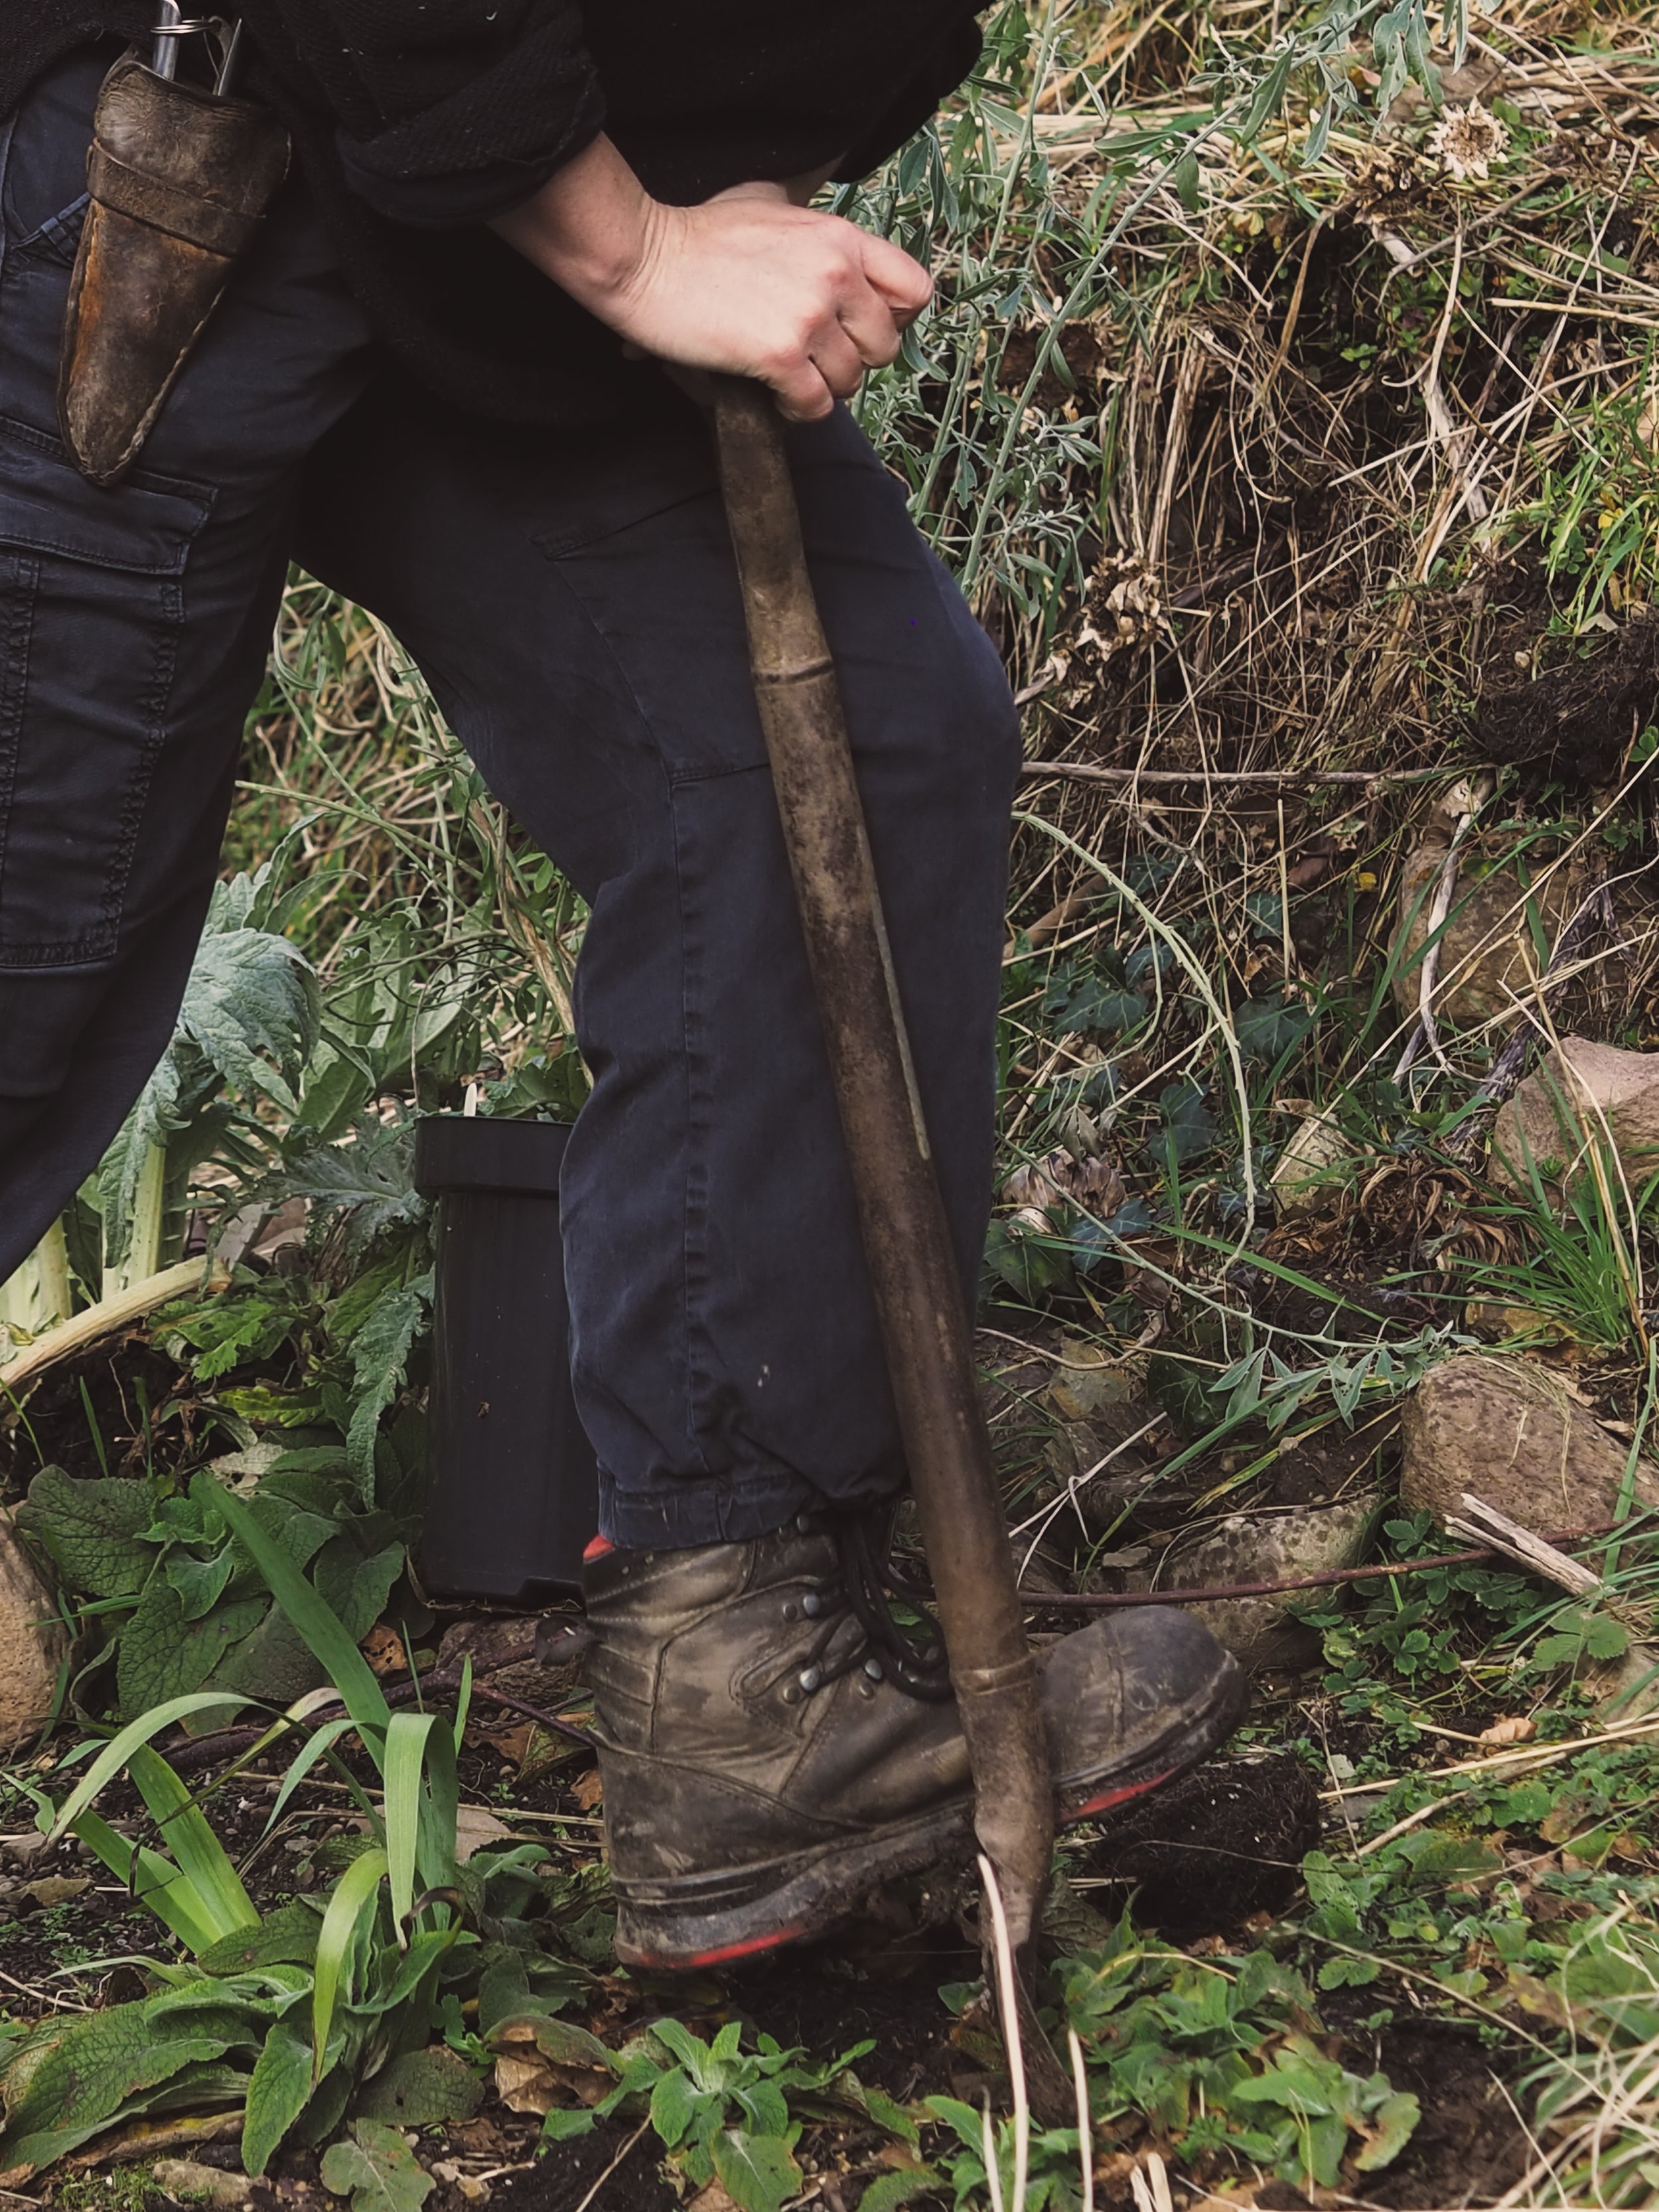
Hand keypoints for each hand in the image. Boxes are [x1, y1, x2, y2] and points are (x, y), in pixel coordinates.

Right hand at [490, 136, 930, 420]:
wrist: (644, 257)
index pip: (914, 290)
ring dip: (823, 390)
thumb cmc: (697, 235)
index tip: (861, 328)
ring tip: (791, 379)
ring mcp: (810, 315)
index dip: (895, 320)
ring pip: (851, 381)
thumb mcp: (768, 205)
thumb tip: (824, 244)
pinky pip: (816, 406)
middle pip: (885, 346)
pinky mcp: (780, 355)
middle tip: (817, 360)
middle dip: (854, 362)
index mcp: (841, 237)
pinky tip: (775, 397)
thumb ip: (809, 227)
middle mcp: (836, 273)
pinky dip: (799, 412)